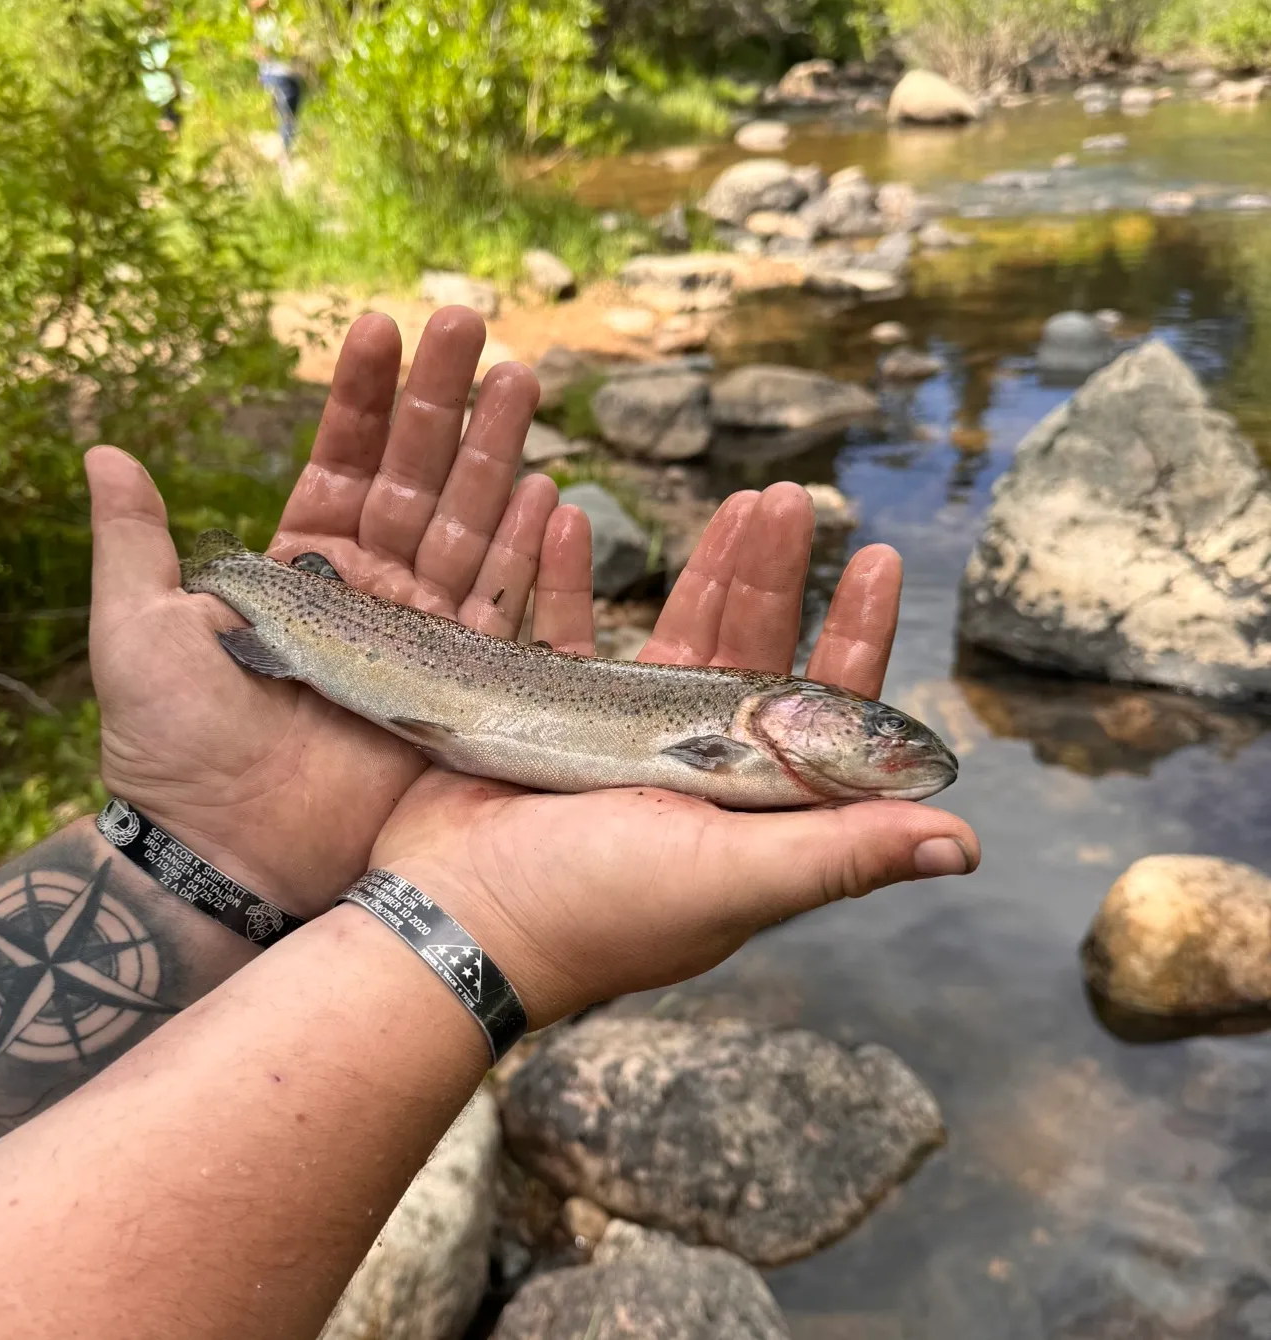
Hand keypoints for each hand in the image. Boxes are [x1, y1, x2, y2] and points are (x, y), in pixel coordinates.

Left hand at [85, 306, 593, 916]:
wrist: (222, 860)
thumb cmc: (171, 749)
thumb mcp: (135, 634)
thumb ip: (134, 543)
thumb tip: (103, 449)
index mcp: (301, 570)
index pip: (342, 464)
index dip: (363, 398)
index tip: (382, 324)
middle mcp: (371, 595)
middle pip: (420, 481)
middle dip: (444, 403)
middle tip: (472, 323)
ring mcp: (422, 641)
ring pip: (471, 531)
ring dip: (497, 455)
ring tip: (521, 379)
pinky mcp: (462, 694)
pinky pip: (505, 615)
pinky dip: (529, 557)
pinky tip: (550, 494)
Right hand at [369, 483, 979, 1027]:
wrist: (449, 918)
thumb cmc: (592, 908)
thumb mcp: (727, 877)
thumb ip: (838, 852)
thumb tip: (969, 844)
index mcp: (752, 810)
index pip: (827, 711)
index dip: (858, 635)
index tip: (882, 561)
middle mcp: (699, 774)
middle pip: (755, 651)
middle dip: (779, 574)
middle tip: (791, 498)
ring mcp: (624, 744)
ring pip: (680, 635)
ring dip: (707, 567)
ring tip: (735, 501)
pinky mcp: (550, 721)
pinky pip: (570, 631)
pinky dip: (572, 576)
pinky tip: (575, 516)